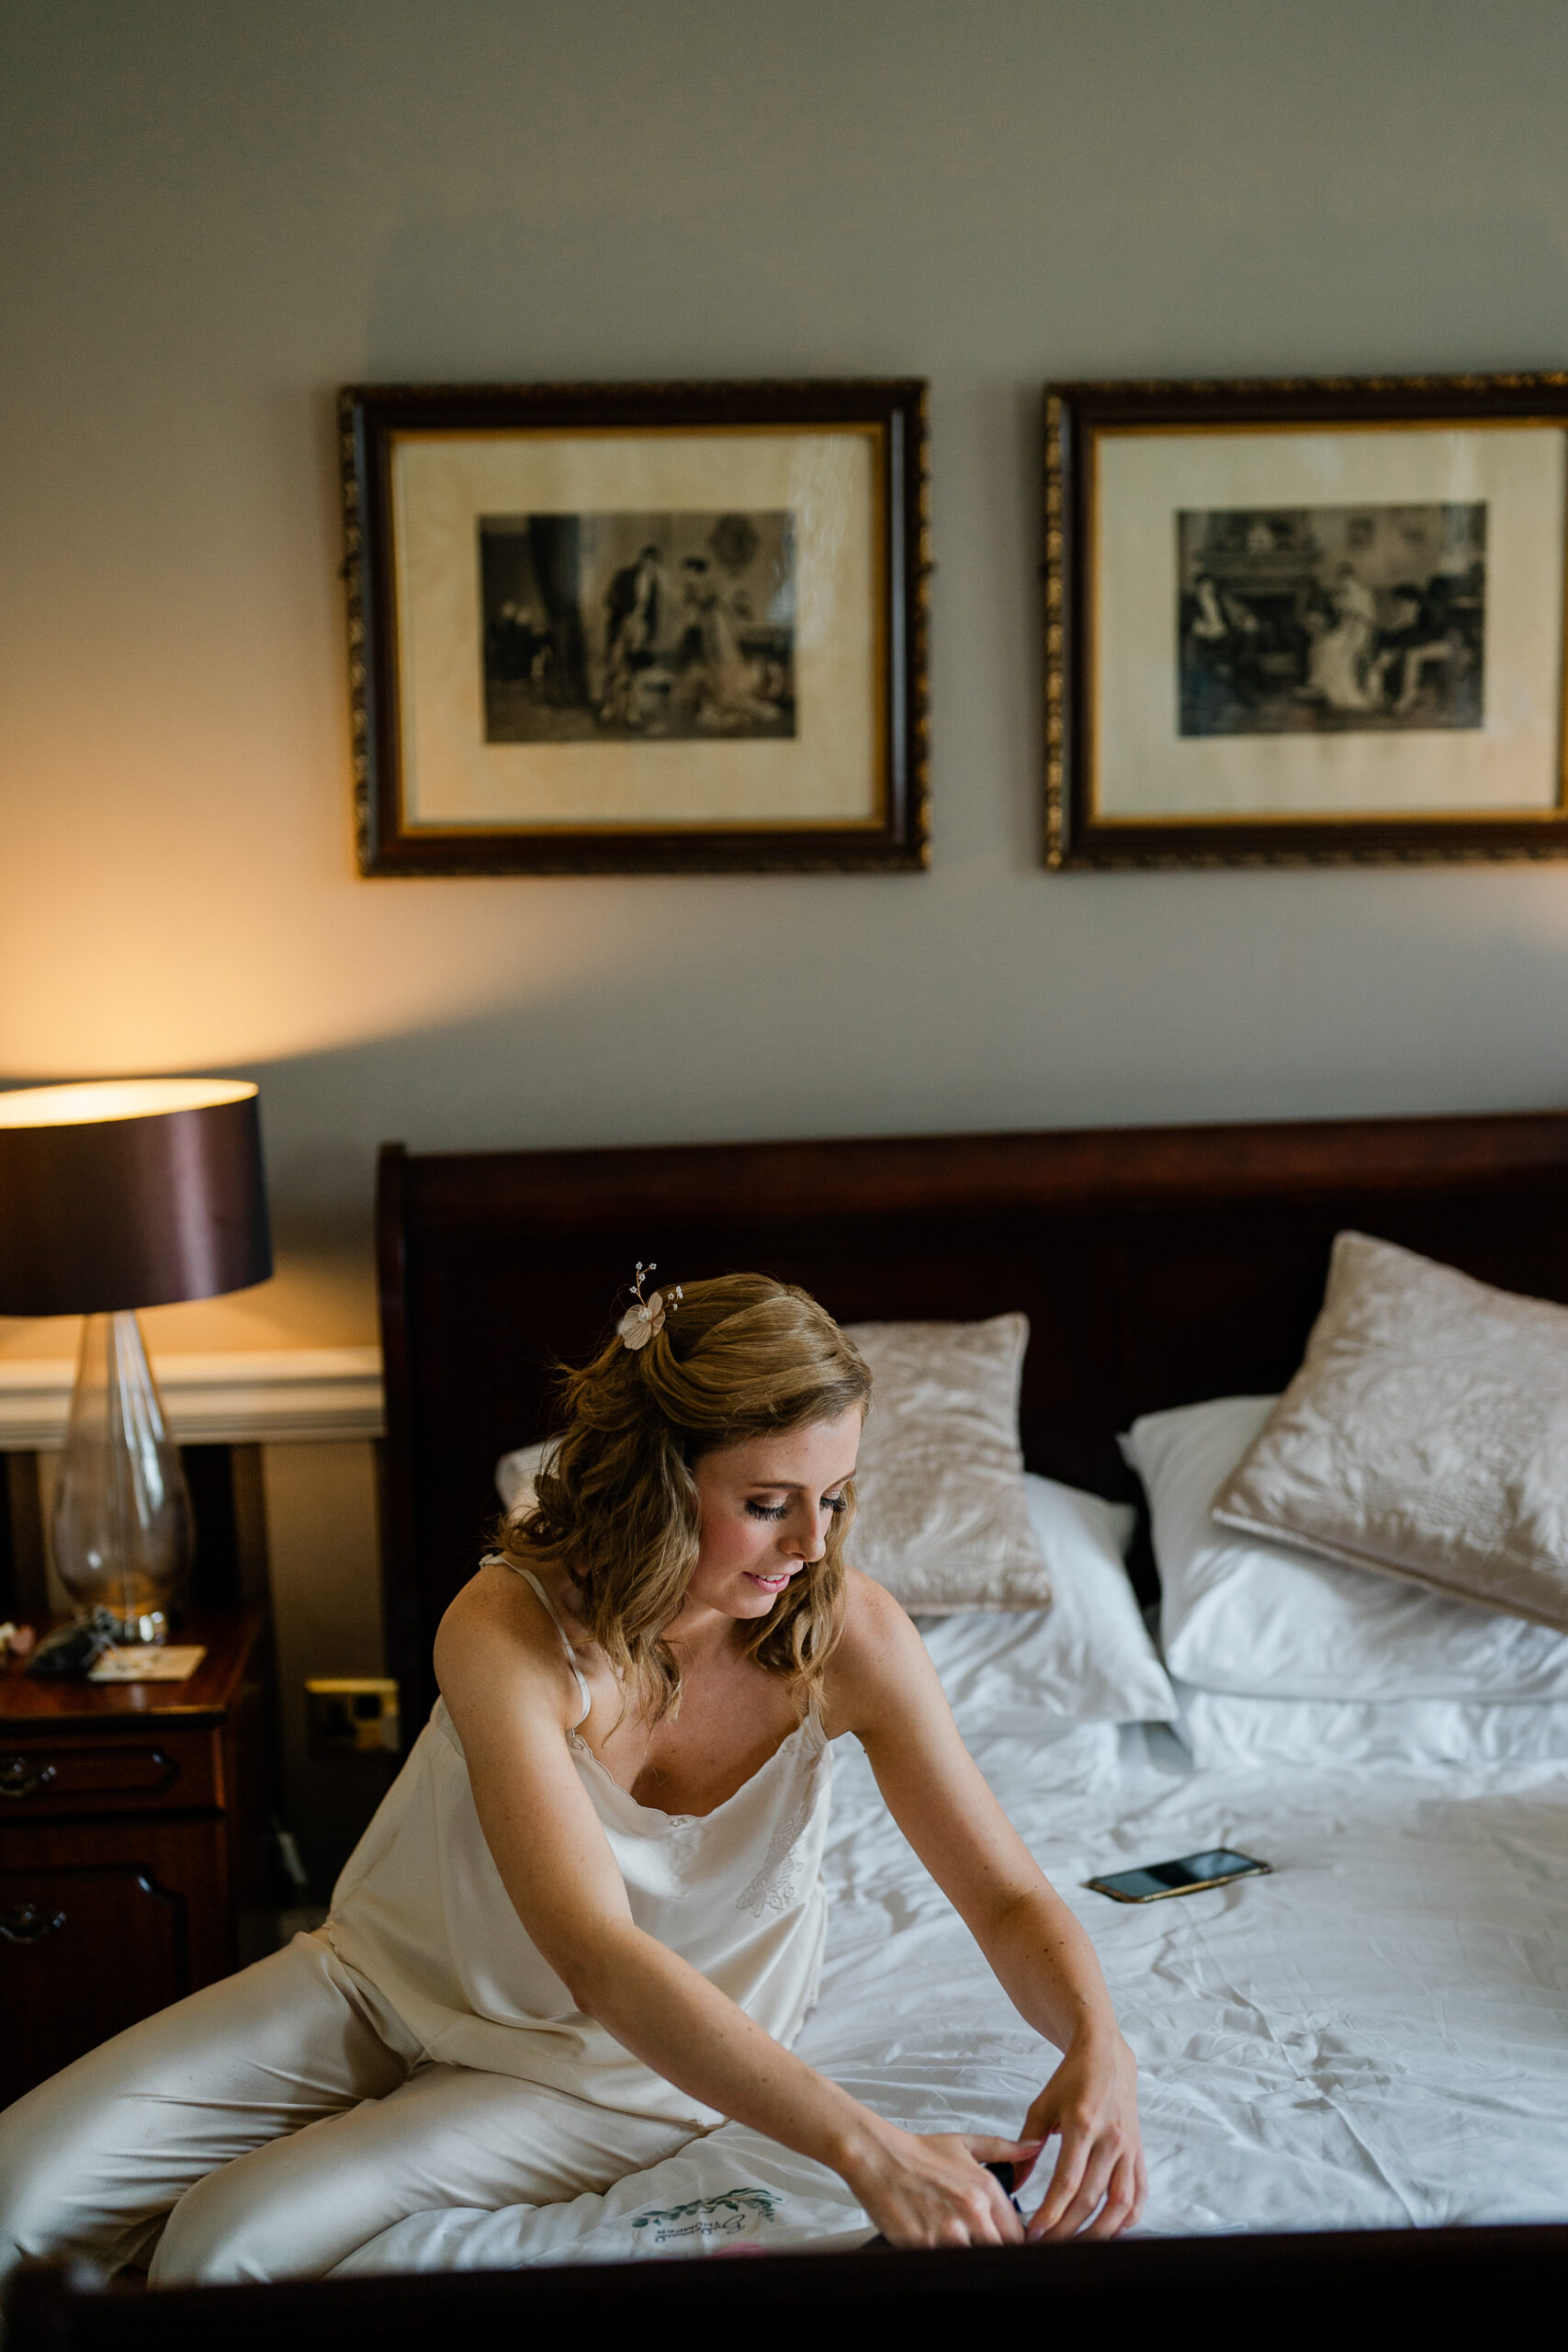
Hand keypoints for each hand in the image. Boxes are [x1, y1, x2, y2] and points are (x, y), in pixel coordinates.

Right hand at [843, 2124, 1041, 2248]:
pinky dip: (944, 2264)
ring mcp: (948, 2231)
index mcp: (986, 2188)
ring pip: (976, 2263)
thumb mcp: (965, 2144)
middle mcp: (972, 2211)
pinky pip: (945, 2266)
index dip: (1014, 2245)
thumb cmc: (919, 2153)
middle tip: (981, 2252)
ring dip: (970, 2262)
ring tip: (958, 2250)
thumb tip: (1035, 2146)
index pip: (1018, 2234)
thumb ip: (1005, 2149)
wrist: (878, 2157)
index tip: (1005, 2247)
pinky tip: (938, 2253)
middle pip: (1001, 2253)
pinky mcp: (924, 2245)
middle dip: (994, 2256)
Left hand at [1016, 2029, 1144, 2240]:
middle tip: (1048, 2247)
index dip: (1051, 2212)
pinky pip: (1139, 2193)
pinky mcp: (1139, 2152)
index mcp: (1082, 2125)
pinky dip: (1128, 2219)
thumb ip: (1026, 2146)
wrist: (1106, 2056)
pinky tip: (1110, 2232)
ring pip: (1120, 2204)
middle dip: (1068, 2229)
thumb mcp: (1042, 2107)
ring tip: (1077, 2248)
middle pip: (1091, 2199)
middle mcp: (1110, 2139)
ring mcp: (1128, 2147)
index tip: (1034, 2231)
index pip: (1067, 2182)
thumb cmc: (1070, 2080)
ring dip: (1099, 2232)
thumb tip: (1012, 2184)